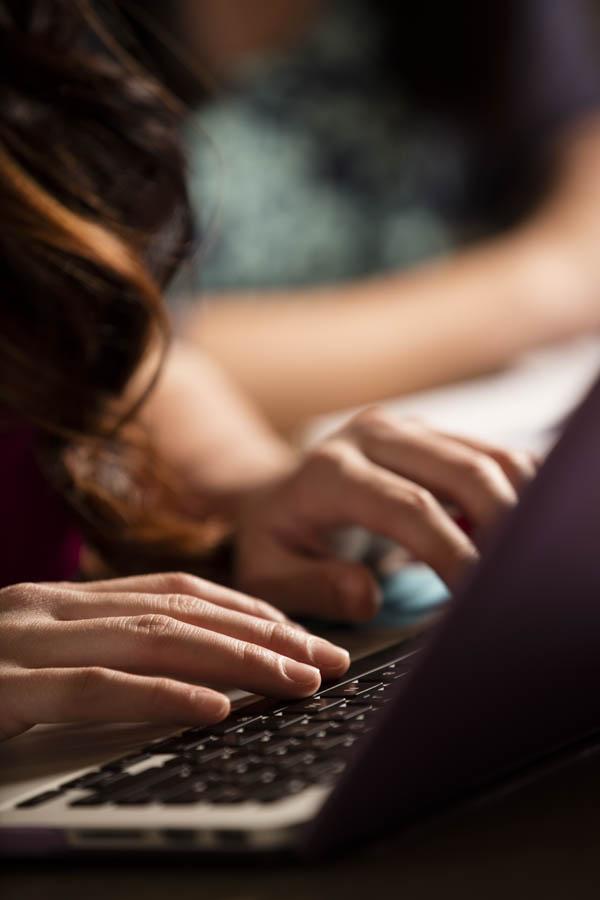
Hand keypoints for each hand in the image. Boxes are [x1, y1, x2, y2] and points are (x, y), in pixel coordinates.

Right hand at [0, 572, 348, 740]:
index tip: (302, 635)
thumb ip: (94, 652)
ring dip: (236, 659)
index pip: (175, 589)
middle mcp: (47, 608)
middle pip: (181, 610)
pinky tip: (216, 709)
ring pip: (151, 638)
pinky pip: (93, 688)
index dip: (247, 609)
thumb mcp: (32, 658)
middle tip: (327, 662)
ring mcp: (21, 644)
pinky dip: (161, 694)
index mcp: (61, 600)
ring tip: (298, 682)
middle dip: (264, 635)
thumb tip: (184, 675)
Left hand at [236, 410, 534, 621]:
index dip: (451, 551)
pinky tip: (514, 530)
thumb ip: (313, 585)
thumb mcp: (269, 573)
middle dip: (503, 525)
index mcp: (329, 473)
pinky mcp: (427, 433)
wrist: (273, 495)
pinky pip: (487, 453)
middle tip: (517, 580)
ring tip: (523, 558)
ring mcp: (403, 428)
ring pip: (485, 456)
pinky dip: (514, 489)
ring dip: (518, 504)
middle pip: (462, 470)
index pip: (408, 507)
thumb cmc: (274, 541)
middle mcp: (371, 436)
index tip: (477, 596)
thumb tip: (366, 594)